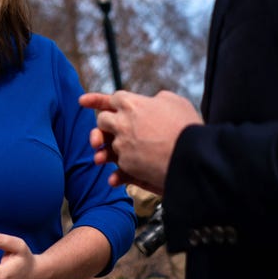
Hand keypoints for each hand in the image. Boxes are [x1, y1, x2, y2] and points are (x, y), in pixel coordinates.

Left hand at [79, 90, 201, 194]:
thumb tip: (152, 101)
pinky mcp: (127, 163)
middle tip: (107, 133)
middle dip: (104, 126)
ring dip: (104, 153)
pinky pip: (118, 169)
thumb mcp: (175, 103)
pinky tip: (115, 179)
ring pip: (106, 146)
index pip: (110, 99)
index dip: (96, 100)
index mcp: (131, 103)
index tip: (82, 101)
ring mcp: (122, 144)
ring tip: (101, 158)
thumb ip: (158, 100)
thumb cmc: (189, 127)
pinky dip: (117, 175)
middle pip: (103, 121)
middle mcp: (122, 122)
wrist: (195, 155)